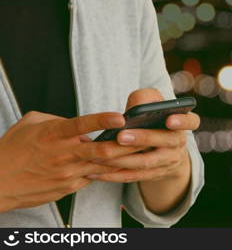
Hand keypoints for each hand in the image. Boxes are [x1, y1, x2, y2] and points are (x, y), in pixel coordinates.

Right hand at [0, 110, 132, 211]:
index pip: (82, 125)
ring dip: (124, 159)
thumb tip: (77, 125)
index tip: (121, 116)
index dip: (103, 121)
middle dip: (127, 145)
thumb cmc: (12, 150)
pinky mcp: (69, 187)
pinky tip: (121, 165)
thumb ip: (57, 120)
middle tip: (146, 137)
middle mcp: (64, 154)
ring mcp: (68, 173)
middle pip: (103, 151)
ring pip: (104, 167)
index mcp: (54, 135)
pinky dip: (107, 171)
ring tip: (143, 151)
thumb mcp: (31, 123)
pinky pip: (94, 177)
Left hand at [85, 88, 199, 182]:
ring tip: (101, 153)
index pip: (192, 121)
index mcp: (183, 123)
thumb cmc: (154, 118)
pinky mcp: (154, 175)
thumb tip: (133, 109)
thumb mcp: (154, 103)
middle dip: (143, 139)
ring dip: (123, 159)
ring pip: (146, 162)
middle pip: (164, 142)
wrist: (163, 147)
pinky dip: (115, 175)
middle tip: (121, 136)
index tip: (169, 120)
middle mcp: (179, 143)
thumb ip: (145, 99)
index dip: (182, 122)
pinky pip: (135, 177)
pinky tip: (97, 172)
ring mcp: (168, 161)